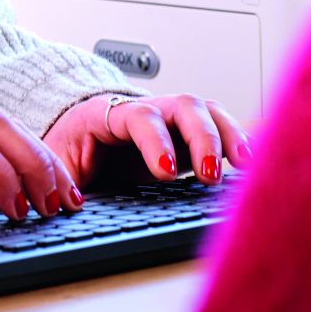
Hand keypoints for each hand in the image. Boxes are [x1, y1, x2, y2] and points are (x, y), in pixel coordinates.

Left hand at [42, 91, 252, 187]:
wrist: (71, 133)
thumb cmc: (66, 149)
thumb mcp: (57, 164)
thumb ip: (67, 179)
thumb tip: (70, 205)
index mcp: (107, 115)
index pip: (139, 117)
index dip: (155, 141)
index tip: (165, 172)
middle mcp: (146, 110)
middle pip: (184, 106)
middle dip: (202, 138)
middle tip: (209, 175)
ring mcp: (170, 121)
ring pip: (207, 112)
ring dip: (229, 135)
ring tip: (246, 165)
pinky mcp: (187, 136)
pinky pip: (218, 127)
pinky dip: (238, 140)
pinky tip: (253, 161)